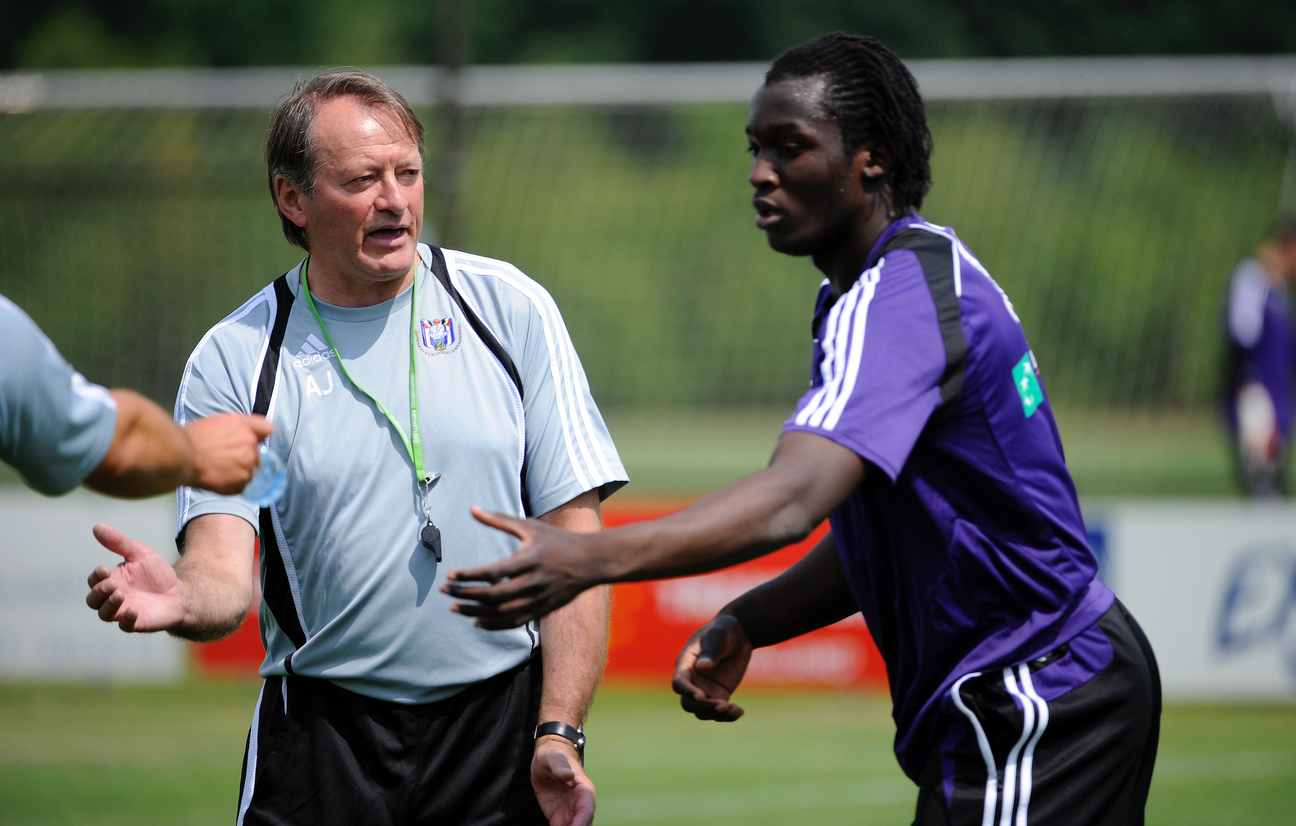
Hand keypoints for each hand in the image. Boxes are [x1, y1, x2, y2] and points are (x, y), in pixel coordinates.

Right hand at [85, 524, 185, 632]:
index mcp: (111, 580)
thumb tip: (97, 526)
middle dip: (98, 592)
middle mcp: (113, 598)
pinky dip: (126, 619)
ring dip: (109, 605)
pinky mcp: (137, 622)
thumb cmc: (156, 573)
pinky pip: (125, 626)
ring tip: (120, 594)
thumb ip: (119, 542)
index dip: (96, 576)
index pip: (94, 581)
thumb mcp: (139, 553)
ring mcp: (123, 611)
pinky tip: (133, 610)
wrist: (180, 591)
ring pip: (105, 614)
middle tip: (112, 583)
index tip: (105, 569)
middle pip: (93, 600)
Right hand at [184, 414, 273, 493]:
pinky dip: (233, 485)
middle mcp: (250, 442)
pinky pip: (243, 484)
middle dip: (245, 458)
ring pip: (251, 470)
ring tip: (220, 471)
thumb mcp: (217, 422)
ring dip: (239, 472)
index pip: (267, 429)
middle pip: (257, 454)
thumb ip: (237, 428)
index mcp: (244, 425)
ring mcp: (249, 462)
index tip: (254, 442)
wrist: (182, 455)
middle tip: (225, 460)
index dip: (260, 437)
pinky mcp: (243, 479)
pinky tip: (220, 479)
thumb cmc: (192, 439)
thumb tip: (252, 435)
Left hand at [441, 507, 602, 629]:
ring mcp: (539, 599)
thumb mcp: (530, 526)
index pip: (494, 572)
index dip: (471, 576)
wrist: (591, 561)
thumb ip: (499, 520)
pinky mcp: (542, 610)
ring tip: (455, 607)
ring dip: (475, 612)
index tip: (451, 575)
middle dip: (467, 594)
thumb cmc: (558, 540)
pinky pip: (514, 622)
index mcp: (530, 559)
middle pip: (494, 595)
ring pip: (502, 612)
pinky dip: (494, 625)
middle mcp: (534, 582)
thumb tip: (472, 509)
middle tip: (446, 591)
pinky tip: (476, 622)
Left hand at [532, 736, 594, 825]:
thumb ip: (559, 764)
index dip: (581, 823)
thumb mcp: (553, 756)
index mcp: (584, 789)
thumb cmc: (553, 754)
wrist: (546, 759)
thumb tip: (569, 775)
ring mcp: (570, 812)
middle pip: (583, 824)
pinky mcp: (559, 817)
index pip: (587, 810)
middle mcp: (579, 803)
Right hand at [672, 614, 752, 721]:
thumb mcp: (717, 635)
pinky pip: (719, 711)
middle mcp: (692, 680)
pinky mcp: (719, 695)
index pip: (679, 683)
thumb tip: (702, 666)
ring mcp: (705, 689)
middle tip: (723, 705)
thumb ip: (710, 650)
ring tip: (733, 709)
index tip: (701, 696)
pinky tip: (739, 712)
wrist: (739, 634)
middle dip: (703, 707)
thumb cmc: (723, 630)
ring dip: (715, 714)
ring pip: (703, 711)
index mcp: (685, 663)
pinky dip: (727, 716)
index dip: (687, 691)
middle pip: (689, 703)